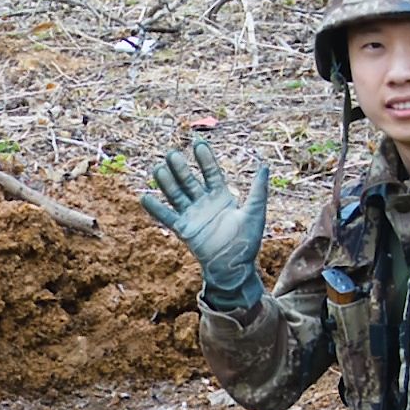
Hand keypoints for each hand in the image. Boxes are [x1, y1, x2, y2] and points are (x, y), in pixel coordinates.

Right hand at [141, 141, 268, 310]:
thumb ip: (258, 189)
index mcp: (221, 196)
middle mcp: (204, 202)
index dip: (205, 158)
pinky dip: (156, 209)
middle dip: (180, 167)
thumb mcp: (255, 211)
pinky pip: (167, 217)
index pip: (211, 172)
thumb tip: (264, 165)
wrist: (234, 266)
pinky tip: (144, 197)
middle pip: (189, 180)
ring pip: (176, 194)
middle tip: (171, 153)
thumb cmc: (247, 241)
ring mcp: (192, 215)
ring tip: (157, 168)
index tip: (197, 142)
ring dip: (166, 182)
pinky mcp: (183, 229)